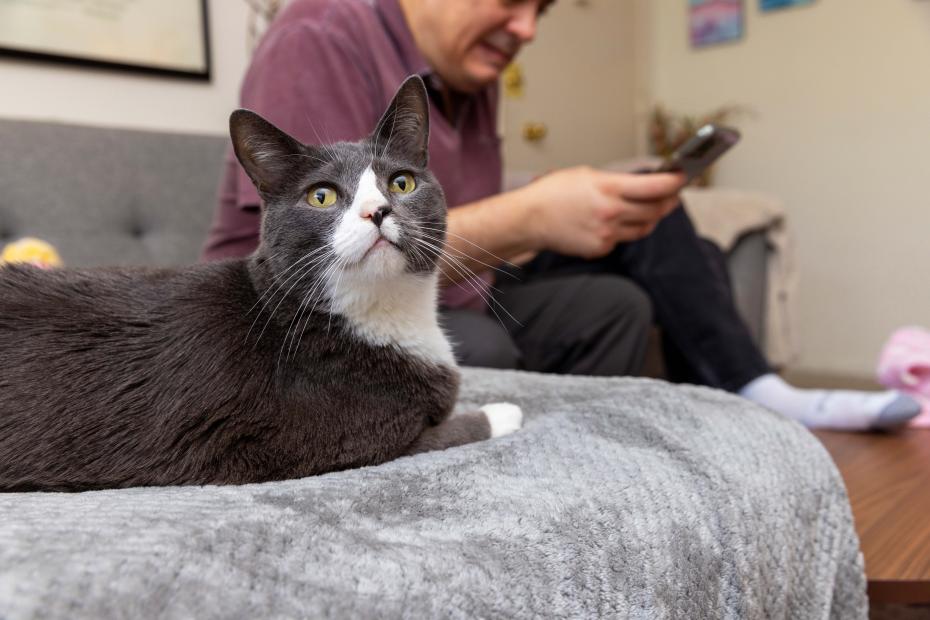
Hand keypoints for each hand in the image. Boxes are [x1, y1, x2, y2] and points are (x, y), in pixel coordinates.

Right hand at [520, 166, 685, 258]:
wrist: (530, 219)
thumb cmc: (553, 193)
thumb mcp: (587, 175)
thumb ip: (616, 181)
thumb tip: (640, 185)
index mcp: (608, 188)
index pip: (656, 187)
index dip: (675, 182)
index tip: (683, 178)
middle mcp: (611, 212)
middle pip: (656, 209)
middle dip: (669, 201)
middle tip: (674, 195)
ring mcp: (607, 233)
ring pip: (644, 227)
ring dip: (652, 217)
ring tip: (654, 209)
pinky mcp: (600, 248)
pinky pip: (623, 239)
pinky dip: (626, 230)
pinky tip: (618, 222)